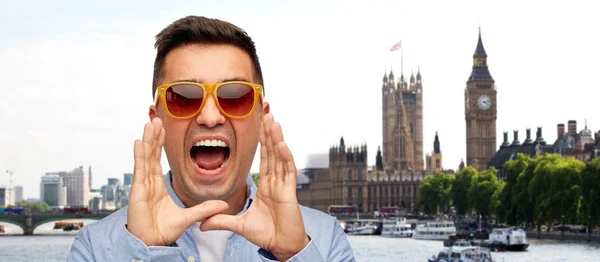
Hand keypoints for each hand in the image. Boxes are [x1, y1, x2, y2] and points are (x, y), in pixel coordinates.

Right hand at [127, 117, 228, 245]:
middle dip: (154, 137)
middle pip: (151, 154)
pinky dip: (139, 155)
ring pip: (146, 158)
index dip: (160, 144)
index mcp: (158, 186)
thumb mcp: (189, 217)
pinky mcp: (138, 191)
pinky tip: (139, 142)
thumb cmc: (164, 231)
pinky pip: (140, 169)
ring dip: (148, 140)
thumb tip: (223, 205)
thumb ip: (205, 209)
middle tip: (156, 118)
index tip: (162, 129)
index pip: (158, 160)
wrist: (152, 243)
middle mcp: (149, 183)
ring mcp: (142, 185)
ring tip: (150, 123)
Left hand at [201, 114, 308, 260]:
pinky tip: (280, 142)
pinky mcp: (290, 191)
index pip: (263, 158)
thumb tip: (202, 224)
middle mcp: (276, 182)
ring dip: (276, 138)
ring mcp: (283, 185)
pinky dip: (284, 156)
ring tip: (272, 120)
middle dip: (269, 133)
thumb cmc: (267, 235)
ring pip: (280, 156)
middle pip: (272, 152)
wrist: (281, 246)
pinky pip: (288, 170)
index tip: (259, 125)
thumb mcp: (239, 225)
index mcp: (266, 185)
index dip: (262, 142)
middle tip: (266, 113)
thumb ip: (222, 220)